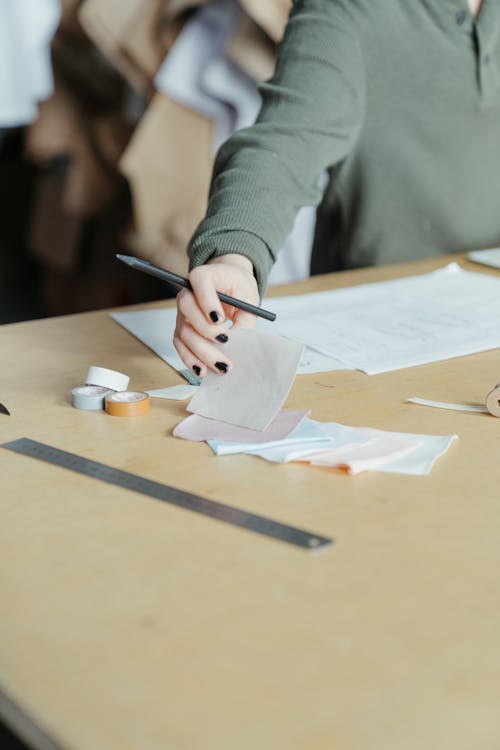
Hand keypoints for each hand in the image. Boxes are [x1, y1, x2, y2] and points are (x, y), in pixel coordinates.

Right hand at [173, 254, 259, 375]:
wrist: (228, 284)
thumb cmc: (238, 288)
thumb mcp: (248, 299)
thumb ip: (245, 319)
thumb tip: (239, 345)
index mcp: (205, 275)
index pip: (200, 283)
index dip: (207, 301)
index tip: (220, 319)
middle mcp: (188, 292)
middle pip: (187, 309)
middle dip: (205, 330)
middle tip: (225, 342)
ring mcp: (182, 312)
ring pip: (183, 332)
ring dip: (201, 351)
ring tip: (221, 366)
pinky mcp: (182, 328)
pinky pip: (180, 345)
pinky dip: (190, 359)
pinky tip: (202, 370)